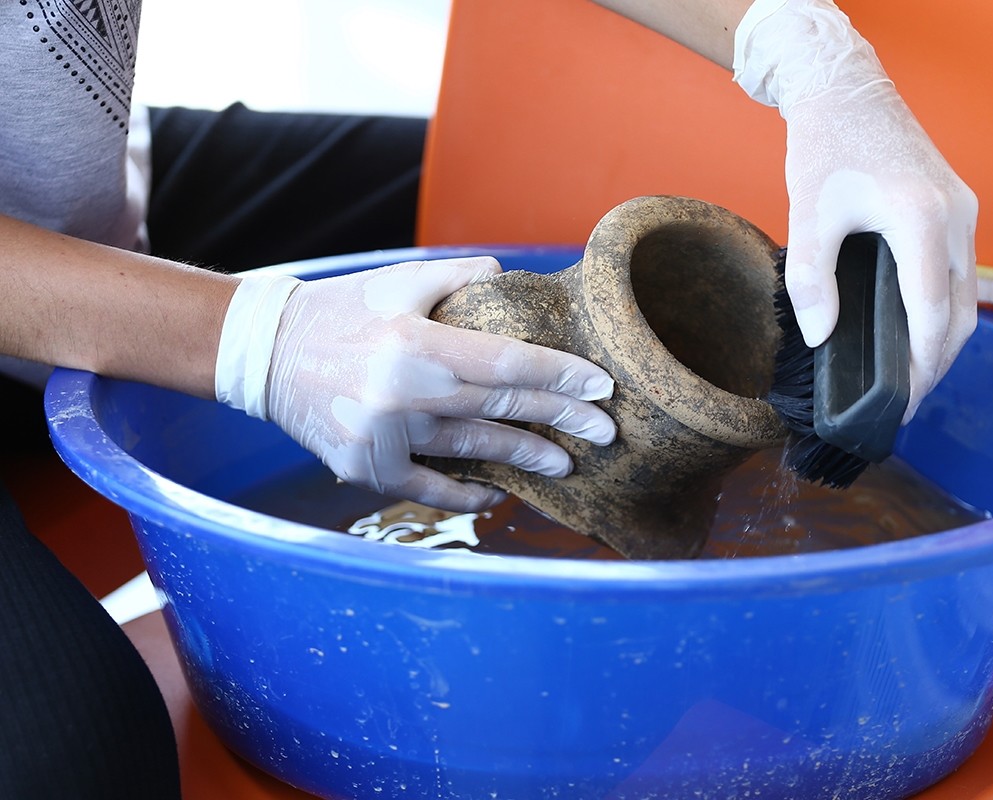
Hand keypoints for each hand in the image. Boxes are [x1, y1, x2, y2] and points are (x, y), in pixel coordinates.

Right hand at [215, 257, 616, 511]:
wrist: (264, 353)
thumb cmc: (340, 311)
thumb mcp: (398, 281)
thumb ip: (459, 277)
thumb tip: (511, 279)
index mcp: (416, 344)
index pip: (508, 364)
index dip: (561, 377)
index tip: (601, 387)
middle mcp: (404, 395)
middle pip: (502, 410)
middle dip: (562, 421)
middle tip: (605, 431)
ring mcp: (384, 438)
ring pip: (473, 450)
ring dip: (525, 458)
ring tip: (564, 464)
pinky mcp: (365, 468)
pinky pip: (429, 488)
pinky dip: (466, 492)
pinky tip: (497, 491)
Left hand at [734, 0, 977, 420]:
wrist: (849, 91)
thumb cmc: (827, 146)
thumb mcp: (808, 214)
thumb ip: (813, 280)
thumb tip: (820, 338)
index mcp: (922, 218)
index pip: (932, 313)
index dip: (920, 367)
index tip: (901, 404)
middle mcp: (958, 217)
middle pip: (961, 314)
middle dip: (936, 364)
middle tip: (903, 401)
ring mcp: (965, 212)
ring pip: (968, 297)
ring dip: (944, 340)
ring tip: (908, 376)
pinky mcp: (960, 209)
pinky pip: (961, 274)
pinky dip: (944, 310)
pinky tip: (915, 331)